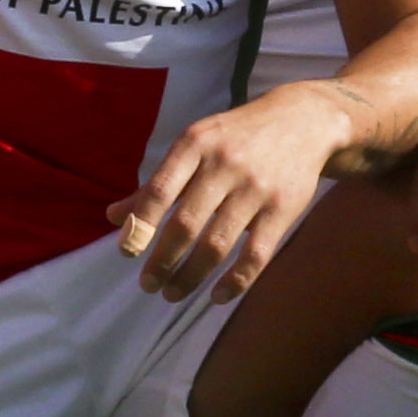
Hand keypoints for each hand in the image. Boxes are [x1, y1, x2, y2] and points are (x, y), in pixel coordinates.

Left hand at [113, 83, 345, 299]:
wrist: (304, 120)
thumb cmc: (237, 137)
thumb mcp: (196, 145)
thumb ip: (157, 184)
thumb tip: (113, 216)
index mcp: (196, 144)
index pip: (160, 190)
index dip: (140, 224)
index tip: (127, 252)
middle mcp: (225, 164)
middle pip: (186, 223)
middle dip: (162, 260)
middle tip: (148, 285)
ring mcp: (256, 188)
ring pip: (217, 244)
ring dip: (190, 276)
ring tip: (172, 293)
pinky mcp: (283, 208)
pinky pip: (256, 254)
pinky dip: (236, 281)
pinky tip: (217, 296)